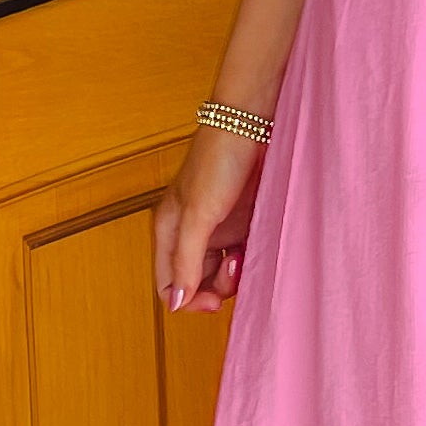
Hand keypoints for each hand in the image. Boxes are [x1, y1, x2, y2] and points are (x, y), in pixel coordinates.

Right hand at [154, 125, 265, 314]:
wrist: (252, 123)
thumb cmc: (219, 158)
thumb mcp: (199, 215)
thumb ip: (186, 260)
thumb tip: (175, 302)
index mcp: (169, 231)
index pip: (168, 284)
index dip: (188, 300)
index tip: (214, 301)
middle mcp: (189, 231)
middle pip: (196, 281)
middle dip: (217, 285)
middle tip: (236, 268)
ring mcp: (217, 225)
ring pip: (221, 269)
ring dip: (235, 273)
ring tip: (246, 253)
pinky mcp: (241, 218)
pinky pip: (243, 251)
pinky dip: (250, 257)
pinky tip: (258, 244)